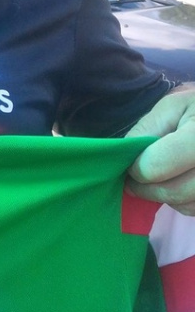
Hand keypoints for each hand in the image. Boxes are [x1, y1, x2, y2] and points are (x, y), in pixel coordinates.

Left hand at [125, 83, 194, 215]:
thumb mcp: (173, 106)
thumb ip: (146, 130)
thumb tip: (125, 159)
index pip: (157, 166)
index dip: (137, 169)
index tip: (131, 165)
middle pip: (174, 191)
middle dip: (147, 188)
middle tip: (136, 180)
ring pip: (186, 205)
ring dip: (166, 197)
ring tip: (163, 177)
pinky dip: (184, 202)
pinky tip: (183, 182)